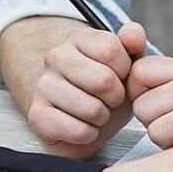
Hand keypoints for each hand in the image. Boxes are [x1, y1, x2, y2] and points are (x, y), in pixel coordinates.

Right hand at [27, 22, 145, 157]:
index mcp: (77, 37)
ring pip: (92, 109)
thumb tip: (132, 38)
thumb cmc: (102, 83)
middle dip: (117, 96)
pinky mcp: (38, 114)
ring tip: (97, 112)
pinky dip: (89, 134)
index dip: (125, 69)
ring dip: (103, 117)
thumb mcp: (123, 58)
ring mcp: (43, 85)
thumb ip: (134, 40)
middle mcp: (55, 57)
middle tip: (110, 99)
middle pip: (104, 80)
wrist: (70, 108)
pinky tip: (84, 126)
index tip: (120, 76)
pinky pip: (78, 131)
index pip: (111, 49)